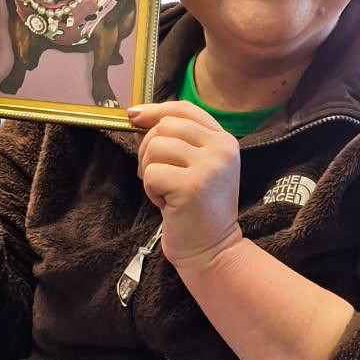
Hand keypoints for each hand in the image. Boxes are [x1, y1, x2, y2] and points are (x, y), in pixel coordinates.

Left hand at [130, 101, 242, 271]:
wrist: (212, 251)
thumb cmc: (197, 209)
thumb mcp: (194, 166)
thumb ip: (174, 140)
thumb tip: (137, 116)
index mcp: (224, 140)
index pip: (185, 109)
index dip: (156, 109)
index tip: (134, 116)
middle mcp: (221, 148)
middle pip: (165, 125)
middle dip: (148, 149)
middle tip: (156, 175)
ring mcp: (209, 166)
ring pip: (156, 146)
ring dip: (149, 170)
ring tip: (164, 190)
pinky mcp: (192, 185)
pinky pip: (152, 173)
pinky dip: (150, 189)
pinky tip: (165, 203)